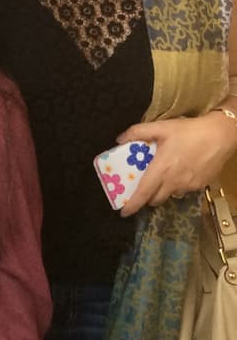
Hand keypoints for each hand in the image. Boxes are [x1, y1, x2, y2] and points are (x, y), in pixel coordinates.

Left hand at [116, 111, 236, 215]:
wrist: (220, 136)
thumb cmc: (188, 131)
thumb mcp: (160, 127)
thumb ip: (137, 132)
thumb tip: (120, 140)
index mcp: (161, 170)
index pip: (144, 193)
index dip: (133, 204)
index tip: (123, 213)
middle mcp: (174, 182)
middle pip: (156, 199)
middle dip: (147, 197)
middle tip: (143, 188)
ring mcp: (188, 186)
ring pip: (171, 195)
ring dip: (163, 191)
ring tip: (163, 177)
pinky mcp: (201, 186)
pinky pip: (184, 190)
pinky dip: (178, 185)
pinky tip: (180, 172)